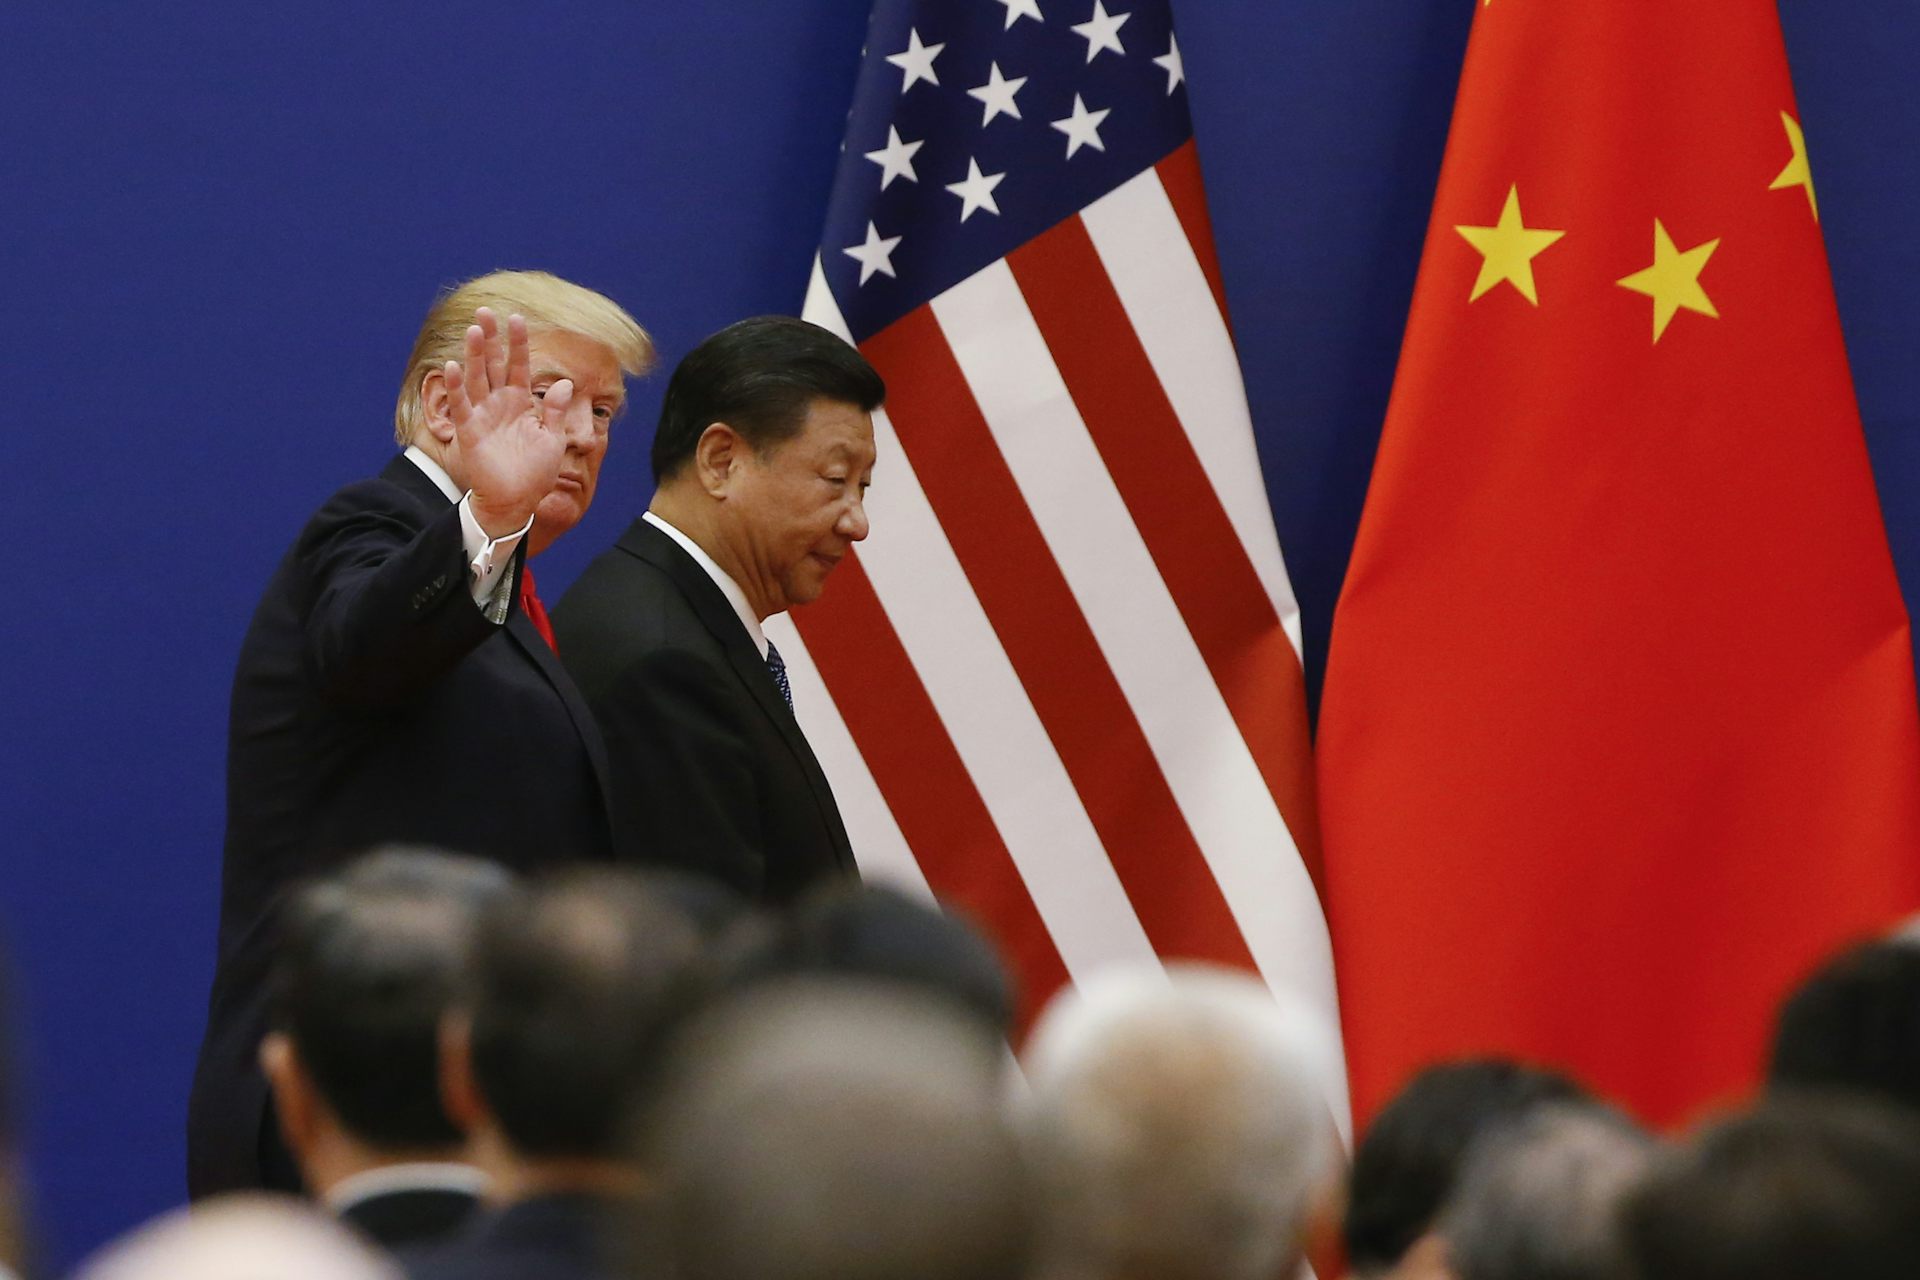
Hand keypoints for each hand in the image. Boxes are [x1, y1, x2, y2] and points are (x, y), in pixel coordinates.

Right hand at [445, 308, 574, 537]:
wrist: (516, 501)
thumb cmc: (535, 473)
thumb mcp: (552, 439)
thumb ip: (554, 410)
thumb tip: (563, 382)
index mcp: (521, 403)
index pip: (519, 365)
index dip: (518, 343)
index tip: (516, 318)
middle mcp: (500, 404)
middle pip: (494, 364)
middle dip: (490, 338)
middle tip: (485, 311)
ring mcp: (483, 415)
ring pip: (477, 378)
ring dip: (474, 354)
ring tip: (474, 330)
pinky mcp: (469, 431)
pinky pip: (462, 404)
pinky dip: (457, 386)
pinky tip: (454, 365)